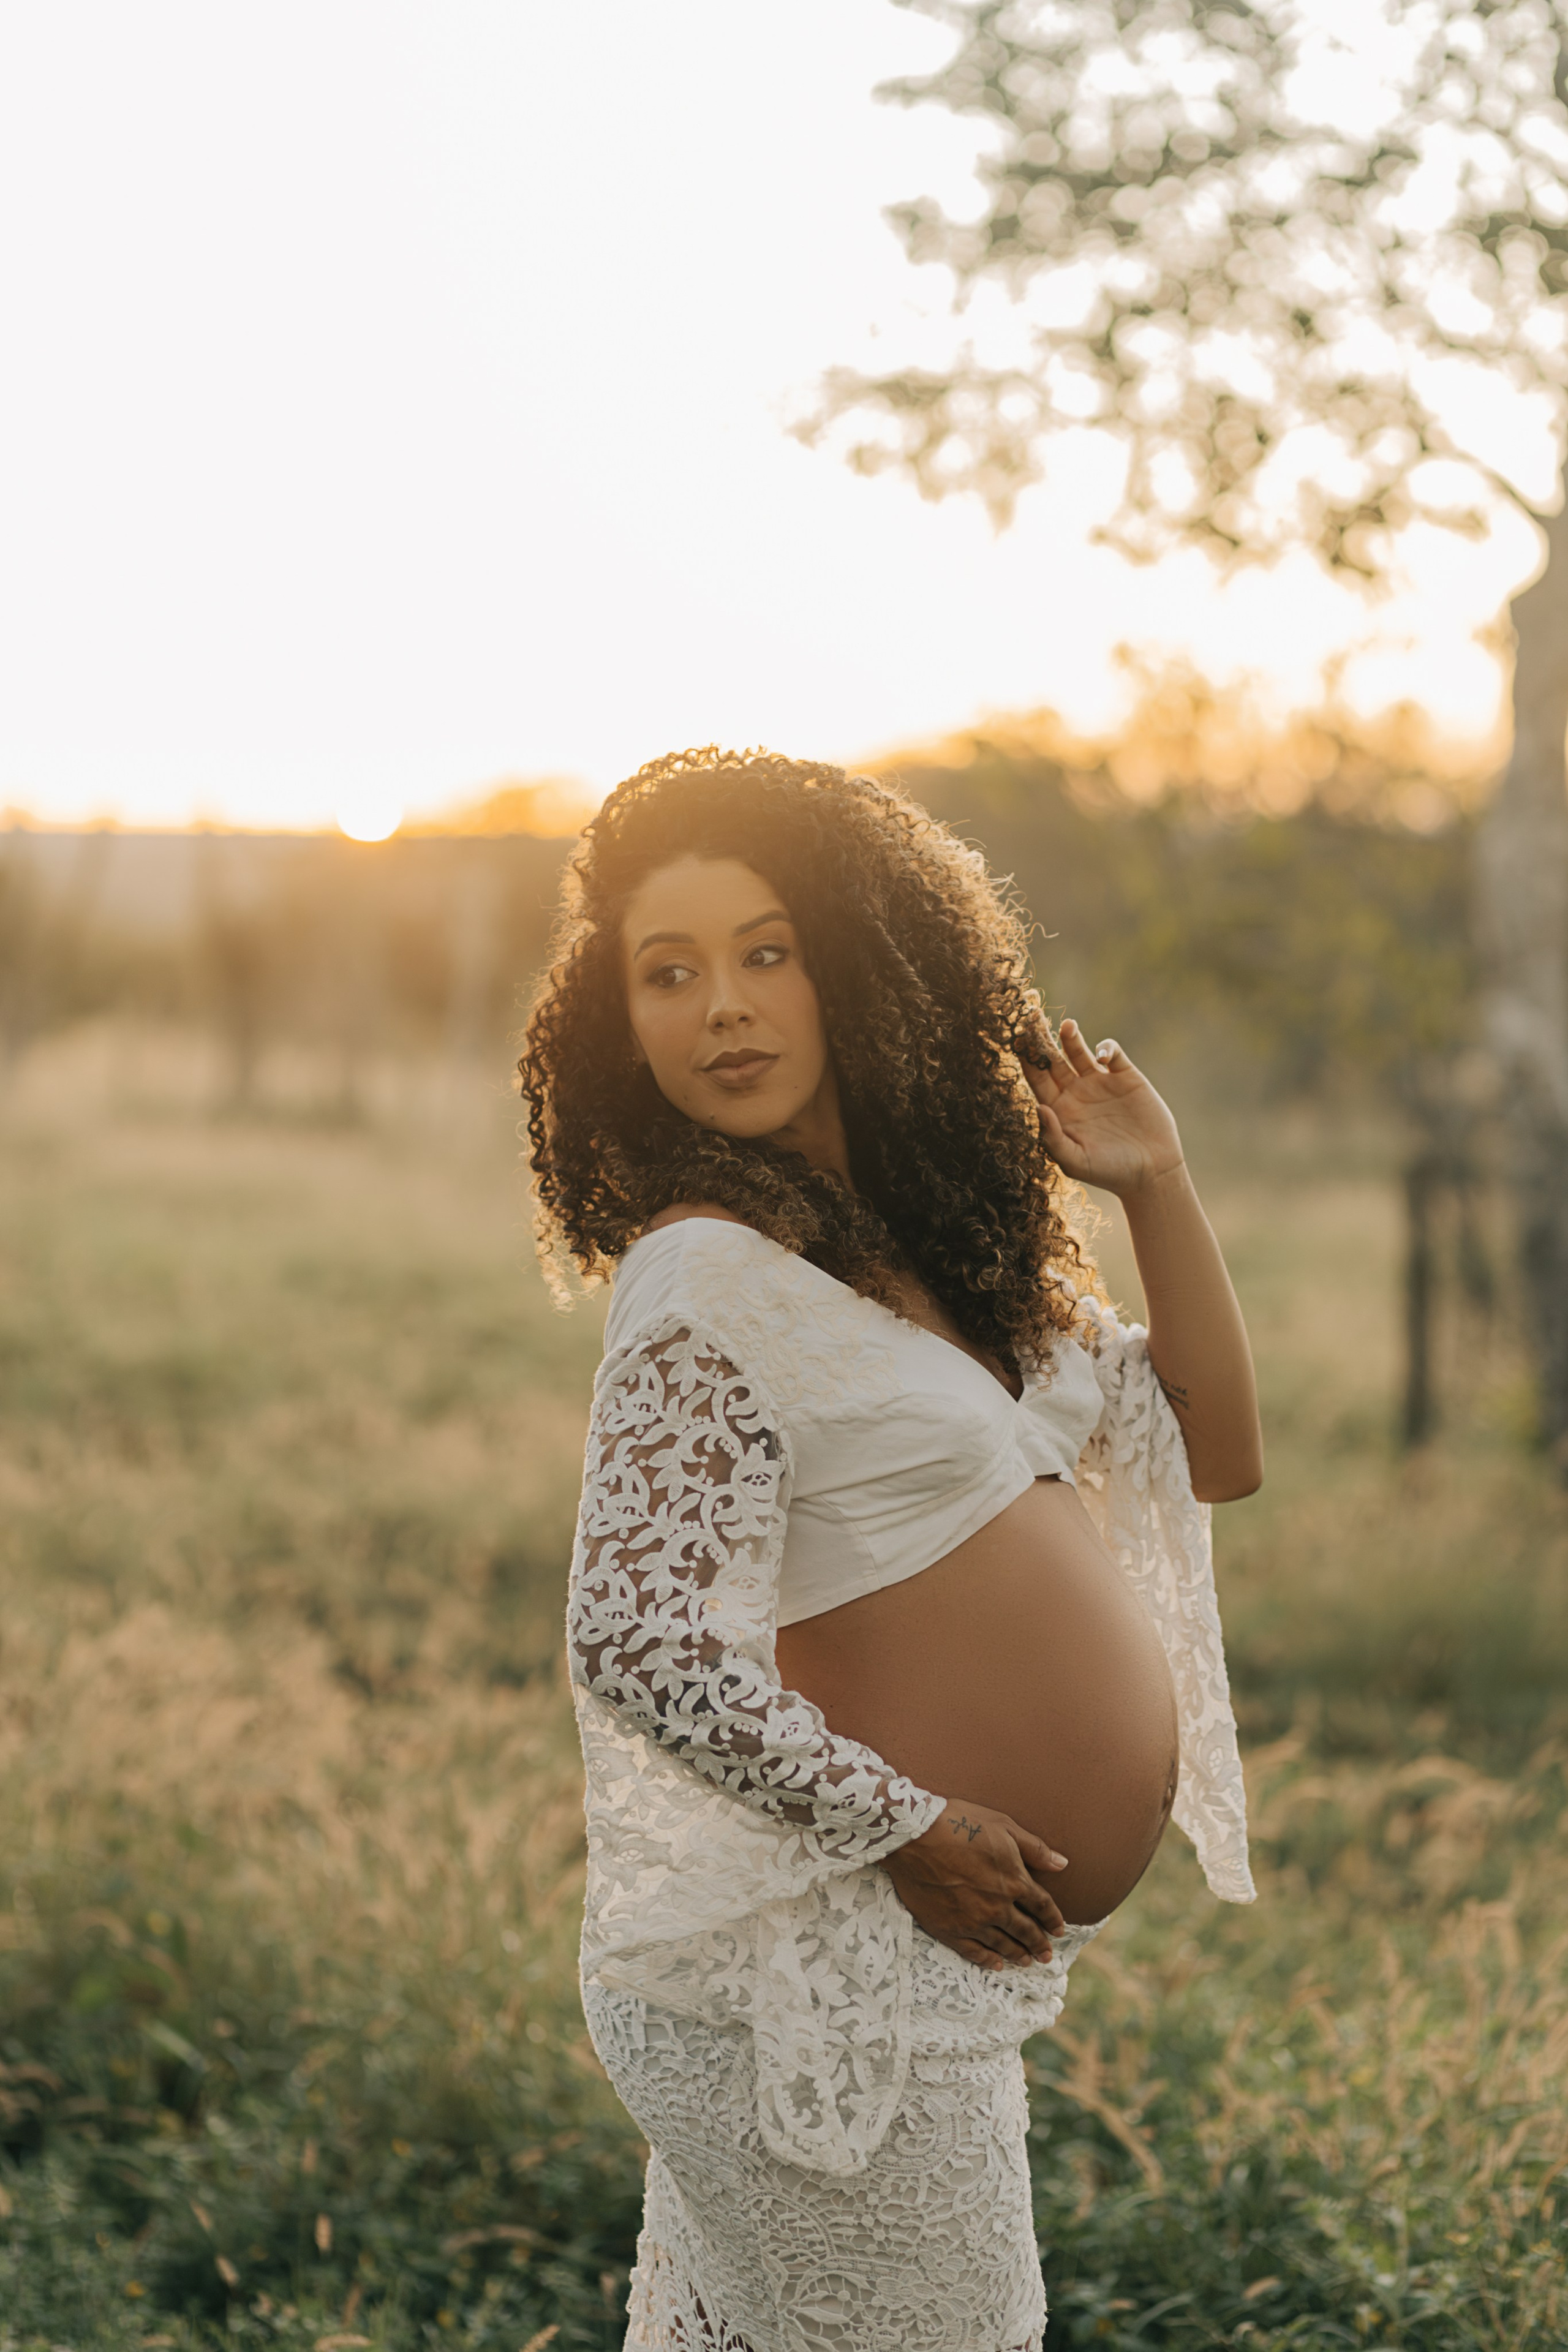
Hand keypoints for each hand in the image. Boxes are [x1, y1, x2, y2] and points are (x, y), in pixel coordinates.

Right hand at [881, 1800, 1068, 1971]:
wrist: (914, 1837)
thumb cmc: (960, 1824)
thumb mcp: (1003, 1826)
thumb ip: (1034, 1849)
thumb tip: (1063, 1864)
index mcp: (1015, 1881)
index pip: (1042, 1906)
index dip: (1053, 1919)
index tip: (1059, 1930)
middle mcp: (998, 1907)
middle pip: (1025, 1930)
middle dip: (1039, 1943)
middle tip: (1047, 1956)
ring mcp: (973, 1922)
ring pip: (1003, 1944)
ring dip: (1018, 1954)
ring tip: (1027, 1962)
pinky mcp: (949, 1930)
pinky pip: (974, 1952)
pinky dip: (988, 1960)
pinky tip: (996, 1964)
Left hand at [1020, 1013, 1183, 1199]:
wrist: (1151, 1172)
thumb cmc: (1109, 1171)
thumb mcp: (1075, 1161)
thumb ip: (1053, 1138)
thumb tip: (1038, 1107)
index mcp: (1059, 1109)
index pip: (1037, 1078)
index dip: (1027, 1059)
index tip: (1018, 1041)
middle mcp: (1075, 1092)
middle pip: (1052, 1059)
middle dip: (1042, 1039)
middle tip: (1032, 1017)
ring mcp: (1100, 1082)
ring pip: (1078, 1051)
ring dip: (1070, 1037)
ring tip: (1067, 1025)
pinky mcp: (1126, 1076)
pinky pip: (1112, 1053)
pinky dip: (1106, 1048)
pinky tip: (1103, 1057)